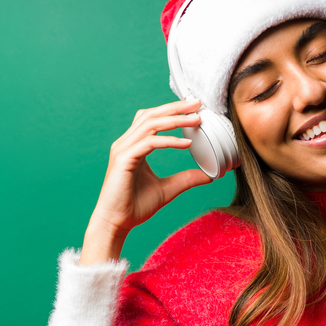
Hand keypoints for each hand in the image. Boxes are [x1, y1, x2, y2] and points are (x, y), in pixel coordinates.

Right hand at [83, 98, 211, 259]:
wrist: (116, 223)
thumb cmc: (135, 206)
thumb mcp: (168, 189)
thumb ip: (186, 179)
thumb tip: (209, 175)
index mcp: (134, 146)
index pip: (153, 120)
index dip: (172, 111)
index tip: (194, 108)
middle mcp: (126, 143)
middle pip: (151, 115)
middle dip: (175, 107)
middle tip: (197, 103)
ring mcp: (123, 150)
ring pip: (150, 125)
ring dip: (175, 120)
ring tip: (196, 119)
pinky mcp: (124, 160)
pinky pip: (149, 143)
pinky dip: (169, 141)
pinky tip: (186, 144)